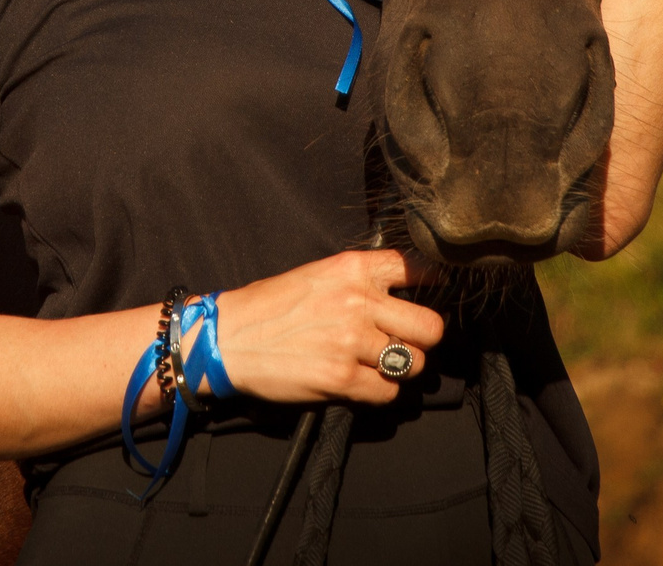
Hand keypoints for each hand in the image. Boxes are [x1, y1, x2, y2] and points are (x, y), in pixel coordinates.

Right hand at [208, 250, 445, 406]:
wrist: (225, 339)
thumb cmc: (268, 307)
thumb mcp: (316, 275)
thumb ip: (359, 282)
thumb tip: (402, 295)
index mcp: (351, 268)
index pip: (417, 269)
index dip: (435, 283)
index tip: (437, 292)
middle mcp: (357, 302)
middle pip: (431, 327)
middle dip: (422, 340)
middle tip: (404, 343)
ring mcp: (351, 342)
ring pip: (414, 364)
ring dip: (400, 369)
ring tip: (375, 365)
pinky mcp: (341, 379)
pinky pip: (388, 393)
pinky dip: (378, 392)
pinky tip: (358, 383)